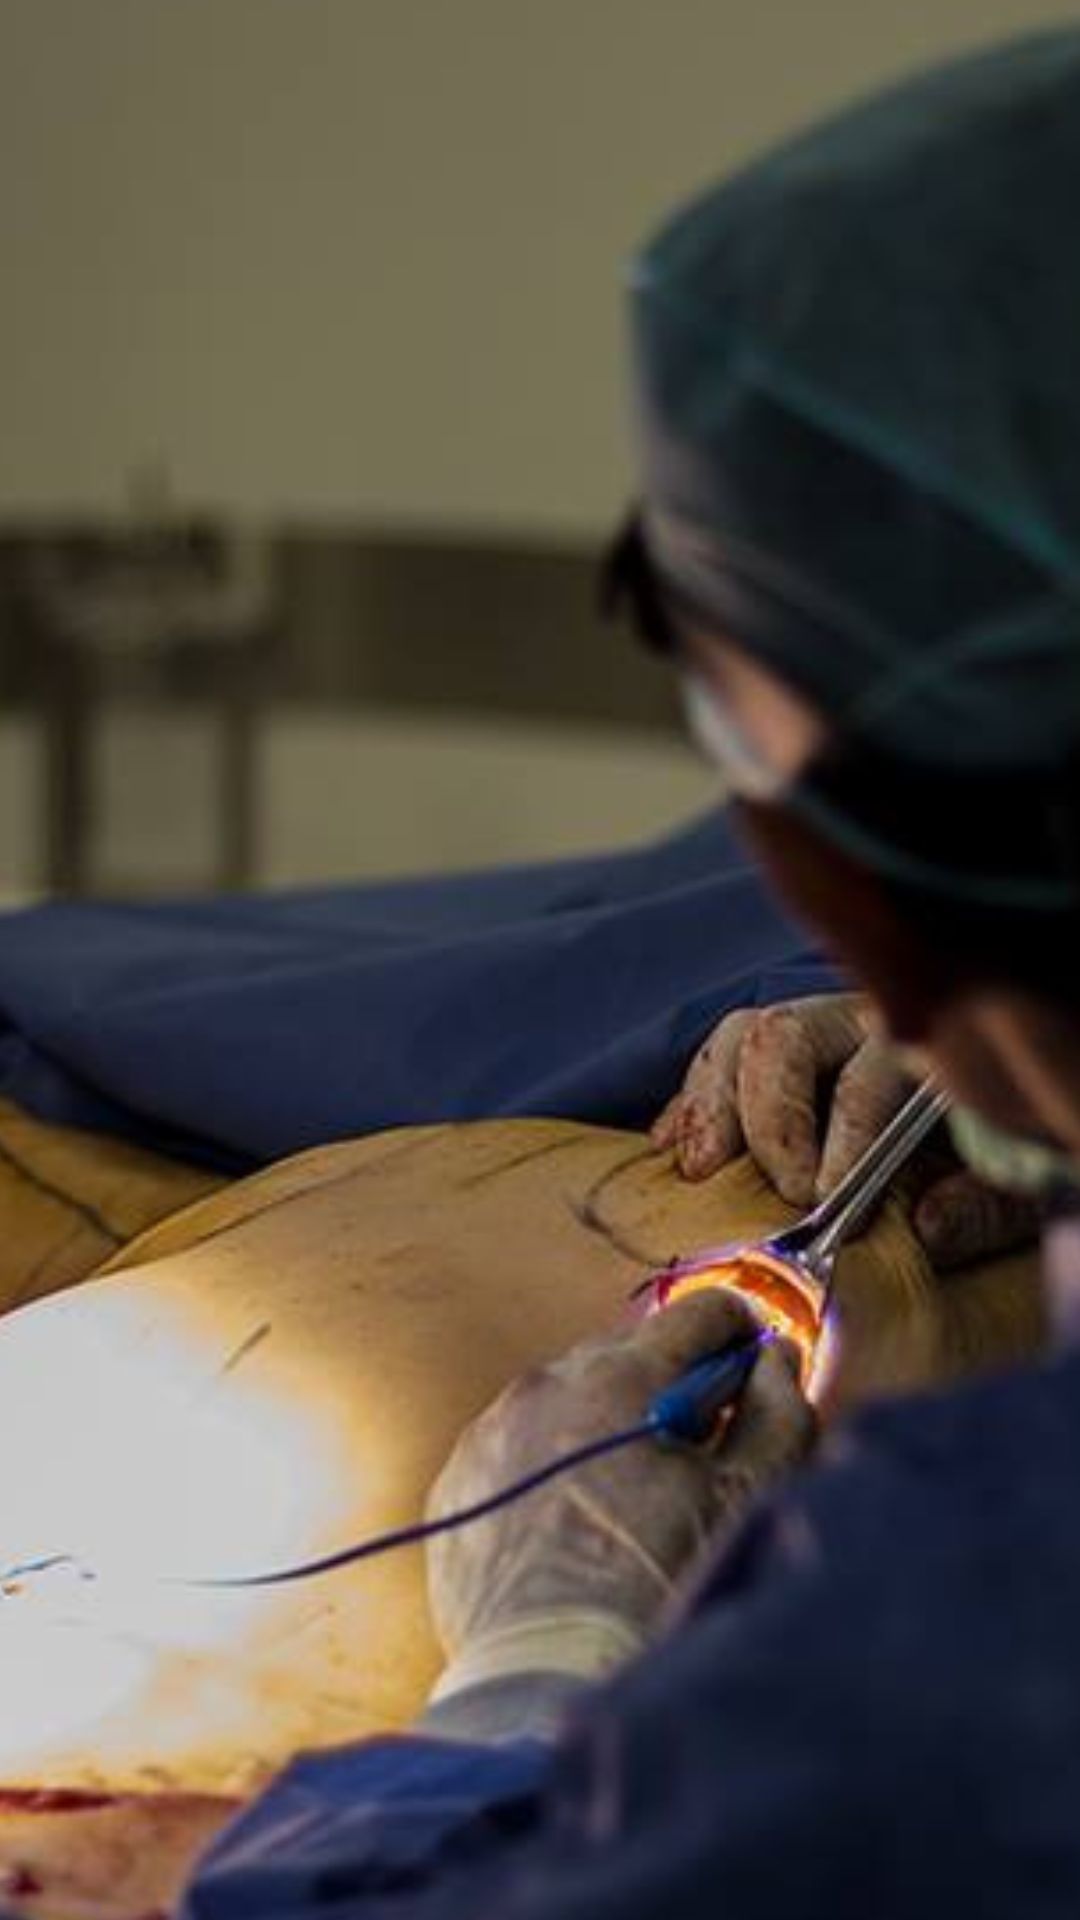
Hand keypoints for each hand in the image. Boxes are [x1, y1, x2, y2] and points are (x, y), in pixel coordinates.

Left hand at [426, 1292, 812, 1684]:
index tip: (753, 1353)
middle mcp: (544, 1388)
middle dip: (671, 1380)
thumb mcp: (747, 1499)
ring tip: (637, 1490)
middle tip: (703, 1436)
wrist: (550, 1683)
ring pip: (568, 1397)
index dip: (737, 1328)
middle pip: (628, 1351)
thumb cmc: (658, 1590)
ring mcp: (490, 1432)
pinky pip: (517, 1445)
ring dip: (608, 1422)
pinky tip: (579, 1518)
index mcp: (619, 1379)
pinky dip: (552, 1463)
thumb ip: (778, 1410)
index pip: (694, 1315)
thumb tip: (774, 1360)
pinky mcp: (458, 1481)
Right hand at [653, 992, 1038, 1269]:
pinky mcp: (757, 1060)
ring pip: (735, 1039)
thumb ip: (985, 1203)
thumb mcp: (1011, 1178)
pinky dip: (686, 1107)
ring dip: (708, 1105)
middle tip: (778, 1190)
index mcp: (910, 1044)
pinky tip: (670, 1149)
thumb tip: (930, 1227)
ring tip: (698, 1169)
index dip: (840, 1138)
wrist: (955, 1113)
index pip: (862, 1079)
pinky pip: (708, 1065)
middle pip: (779, 1038)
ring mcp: (796, 1031)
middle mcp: (845, 1022)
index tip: (824, 1199)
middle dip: (767, 1118)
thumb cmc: (986, 1148)